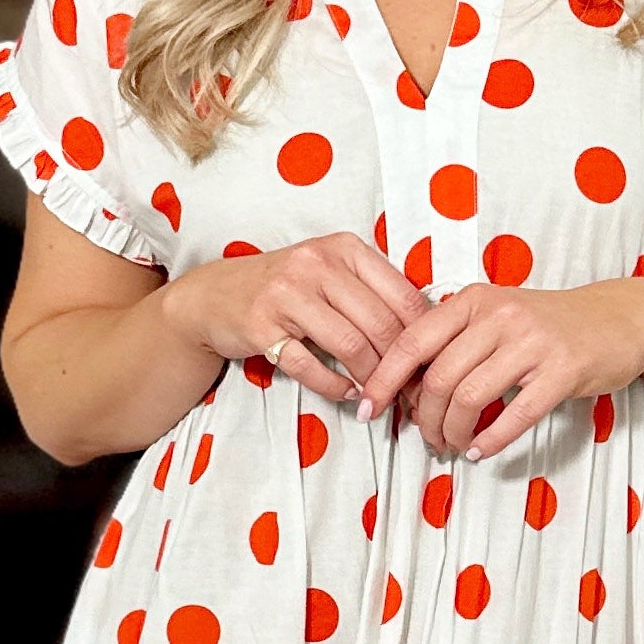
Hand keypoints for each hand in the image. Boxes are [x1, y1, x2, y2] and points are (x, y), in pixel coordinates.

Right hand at [168, 231, 431, 405]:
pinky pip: (309, 366)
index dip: (422, 335)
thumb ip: (374, 292)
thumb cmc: (287, 287)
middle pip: (380, 323)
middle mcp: (316, 263)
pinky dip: (334, 386)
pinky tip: (346, 394)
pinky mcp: (262, 326)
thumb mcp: (331, 272)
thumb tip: (428, 333)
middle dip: (398, 365)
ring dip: (370, 379)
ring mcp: (286, 294)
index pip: (402, 294)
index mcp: (344, 248)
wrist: (216, 296)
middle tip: (406, 390)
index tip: (428, 363)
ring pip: (350, 345)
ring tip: (377, 396)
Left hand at [355, 280, 643, 457]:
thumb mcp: (496, 315)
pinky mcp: (563, 370)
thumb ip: (454, 339)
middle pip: (438, 378)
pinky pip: (515, 415)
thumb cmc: (548, 324)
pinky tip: (481, 449)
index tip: (369, 407)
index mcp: (476, 300)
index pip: (412, 340)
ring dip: (453, 432)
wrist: (617, 320)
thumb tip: (404, 384)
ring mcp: (533, 342)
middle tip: (427, 437)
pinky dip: (491, 440)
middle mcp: (500, 315)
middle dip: (424, 419)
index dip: (384, 378)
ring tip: (454, 445)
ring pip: (470, 398)